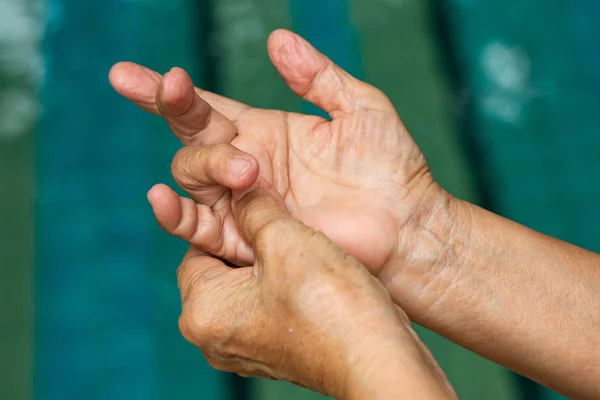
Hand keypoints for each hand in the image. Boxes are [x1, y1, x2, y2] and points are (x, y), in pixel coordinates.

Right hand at [109, 29, 442, 271]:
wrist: (407, 225)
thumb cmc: (389, 167)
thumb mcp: (358, 107)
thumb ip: (316, 76)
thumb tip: (275, 39)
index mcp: (263, 132)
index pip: (203, 107)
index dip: (164, 92)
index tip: (124, 76)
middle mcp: (245, 164)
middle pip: (191, 137)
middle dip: (180, 114)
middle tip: (211, 115)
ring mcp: (243, 203)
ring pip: (192, 177)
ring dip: (201, 166)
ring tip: (242, 170)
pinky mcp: (247, 240)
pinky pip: (200, 229)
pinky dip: (178, 216)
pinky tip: (164, 199)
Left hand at [168, 183, 454, 398]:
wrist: (377, 358)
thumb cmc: (329, 303)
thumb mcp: (285, 240)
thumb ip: (253, 208)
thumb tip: (240, 190)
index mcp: (201, 313)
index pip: (195, 246)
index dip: (230, 220)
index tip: (259, 209)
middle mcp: (212, 340)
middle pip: (219, 268)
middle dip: (247, 245)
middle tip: (282, 230)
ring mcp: (241, 352)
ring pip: (244, 287)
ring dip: (267, 265)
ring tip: (300, 252)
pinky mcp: (269, 356)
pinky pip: (263, 308)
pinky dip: (279, 289)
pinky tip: (310, 279)